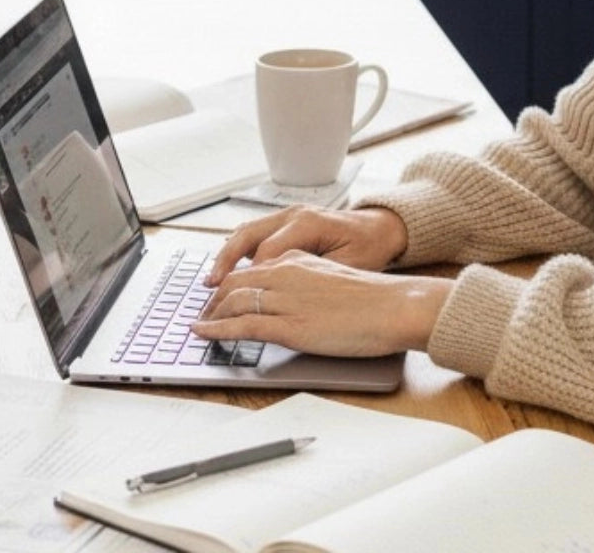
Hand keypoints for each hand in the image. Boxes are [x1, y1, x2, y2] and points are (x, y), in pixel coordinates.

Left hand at [192, 251, 451, 356]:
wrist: (393, 306)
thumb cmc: (374, 298)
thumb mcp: (336, 278)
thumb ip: (310, 281)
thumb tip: (299, 297)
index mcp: (299, 258)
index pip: (254, 266)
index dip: (232, 282)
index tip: (222, 294)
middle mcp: (287, 273)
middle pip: (235, 281)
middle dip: (215, 298)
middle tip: (205, 312)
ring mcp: (285, 299)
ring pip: (232, 301)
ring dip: (210, 314)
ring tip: (199, 325)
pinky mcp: (288, 326)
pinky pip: (240, 326)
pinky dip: (215, 330)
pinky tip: (202, 334)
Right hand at [203, 205, 408, 285]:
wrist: (384, 228)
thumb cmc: (370, 248)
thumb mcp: (348, 267)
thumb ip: (315, 279)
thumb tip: (286, 300)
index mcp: (307, 223)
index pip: (265, 254)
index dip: (248, 281)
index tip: (234, 304)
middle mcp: (294, 214)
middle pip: (247, 236)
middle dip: (225, 262)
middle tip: (209, 288)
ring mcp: (290, 214)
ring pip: (247, 231)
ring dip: (228, 255)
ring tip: (212, 281)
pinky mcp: (289, 221)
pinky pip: (257, 232)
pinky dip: (241, 250)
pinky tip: (233, 269)